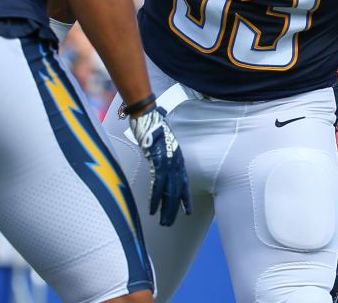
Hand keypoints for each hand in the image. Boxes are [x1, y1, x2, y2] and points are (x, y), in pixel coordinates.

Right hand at [129, 106, 190, 225]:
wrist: (148, 114)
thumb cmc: (153, 123)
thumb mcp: (162, 138)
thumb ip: (163, 147)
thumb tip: (158, 150)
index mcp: (178, 158)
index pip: (184, 183)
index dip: (186, 199)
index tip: (188, 212)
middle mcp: (176, 163)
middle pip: (177, 191)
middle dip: (174, 209)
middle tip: (169, 223)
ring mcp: (168, 163)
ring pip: (169, 192)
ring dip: (166, 209)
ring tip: (163, 222)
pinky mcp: (158, 162)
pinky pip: (157, 185)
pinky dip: (155, 199)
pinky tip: (152, 209)